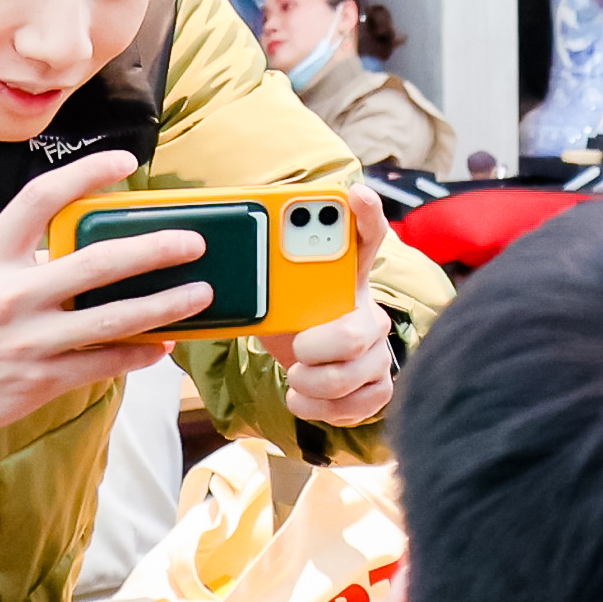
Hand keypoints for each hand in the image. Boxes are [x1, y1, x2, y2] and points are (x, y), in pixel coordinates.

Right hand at [0, 154, 202, 469]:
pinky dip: (140, 352)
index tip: (126, 161)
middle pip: (95, 261)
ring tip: (202, 294)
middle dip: (154, 249)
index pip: (42, 198)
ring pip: (113, 318)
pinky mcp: (38, 380)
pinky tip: (163, 344)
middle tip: (192, 241)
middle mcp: (8, 295)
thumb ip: (22, 255)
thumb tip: (86, 241)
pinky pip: (103, 363)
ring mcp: (26, 340)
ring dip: (165, 305)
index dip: (87, 174)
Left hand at [253, 185, 397, 424]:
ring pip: (359, 369)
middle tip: (298, 348)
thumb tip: (223, 260)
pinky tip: (303, 399)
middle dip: (320, 345)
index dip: (365, 213)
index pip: (366, 234)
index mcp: (345, 277)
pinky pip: (365, 401)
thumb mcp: (272, 295)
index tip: (352, 193)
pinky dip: (326, 408)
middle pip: (359, 327)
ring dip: (315, 382)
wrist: (303, 364)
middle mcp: (369, 309)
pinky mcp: (379, 384)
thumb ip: (261, 276)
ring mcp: (379, 348)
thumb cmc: (289, 320)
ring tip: (295, 378)